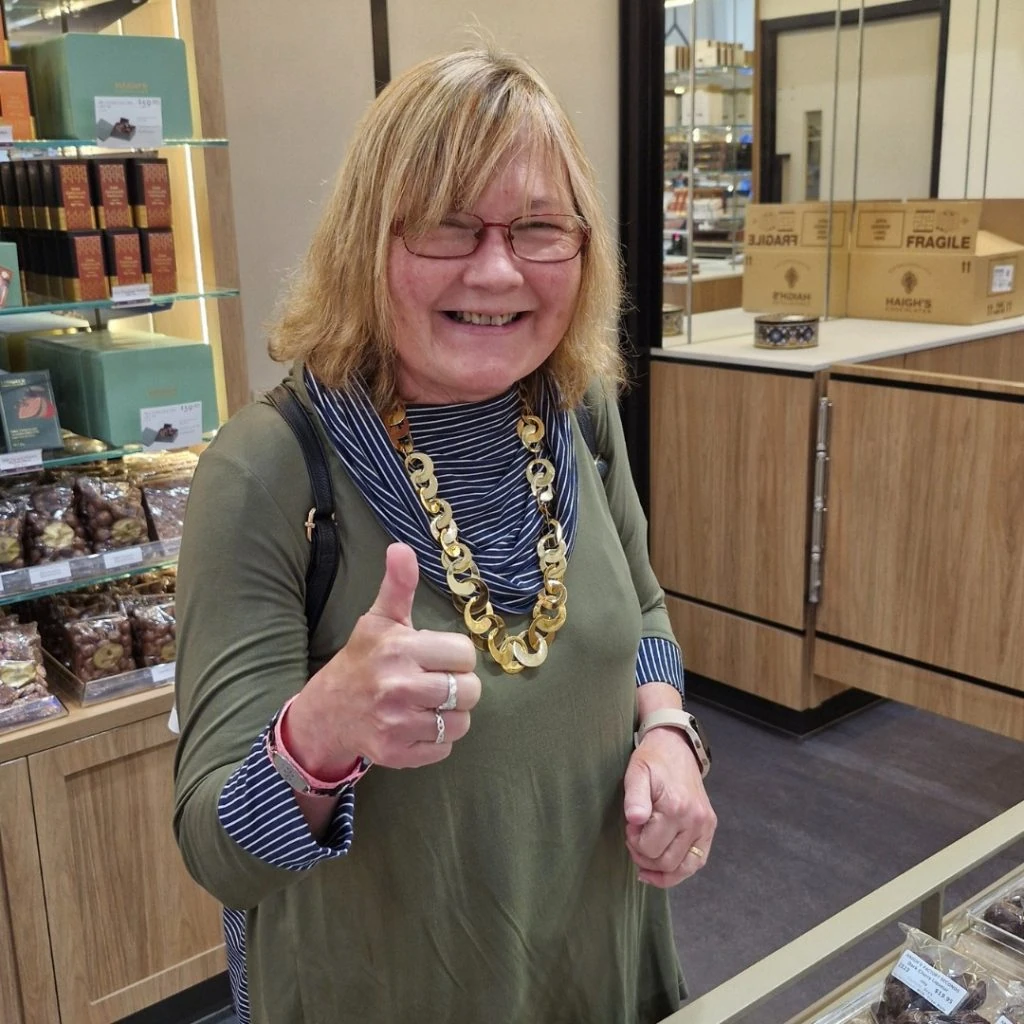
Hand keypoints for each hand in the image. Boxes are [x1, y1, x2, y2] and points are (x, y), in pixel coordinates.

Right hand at [285, 542, 481, 774]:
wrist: (327, 712)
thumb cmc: (362, 660)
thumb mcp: (379, 620)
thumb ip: (398, 585)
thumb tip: (401, 548)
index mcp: (400, 649)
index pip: (464, 654)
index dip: (455, 655)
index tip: (436, 657)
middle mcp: (398, 687)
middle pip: (469, 690)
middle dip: (458, 686)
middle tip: (436, 682)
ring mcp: (397, 724)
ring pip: (461, 723)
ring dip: (451, 715)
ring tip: (429, 705)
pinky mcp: (396, 754)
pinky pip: (444, 749)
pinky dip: (437, 740)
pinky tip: (418, 726)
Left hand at [623, 727, 716, 886]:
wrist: (675, 747)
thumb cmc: (652, 760)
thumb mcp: (636, 772)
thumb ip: (634, 797)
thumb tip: (635, 820)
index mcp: (675, 807)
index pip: (650, 847)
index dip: (634, 842)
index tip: (629, 826)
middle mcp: (695, 820)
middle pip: (666, 861)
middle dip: (644, 855)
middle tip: (635, 836)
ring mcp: (705, 826)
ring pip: (684, 869)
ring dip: (660, 870)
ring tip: (645, 856)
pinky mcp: (710, 828)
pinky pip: (697, 862)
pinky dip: (679, 872)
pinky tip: (661, 870)